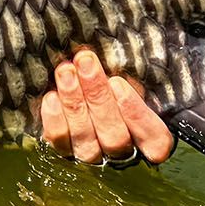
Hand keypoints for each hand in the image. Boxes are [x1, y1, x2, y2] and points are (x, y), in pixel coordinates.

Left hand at [38, 49, 173, 167]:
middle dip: (98, 96)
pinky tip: (51, 97)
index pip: (154, 139)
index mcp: (152, 142)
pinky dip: (55, 119)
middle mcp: (123, 155)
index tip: (118, 83)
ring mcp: (93, 157)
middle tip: (85, 62)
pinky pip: (59, 141)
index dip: (136, 114)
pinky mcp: (64, 154)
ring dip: (74, 102)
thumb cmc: (122, 84)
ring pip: (86, 138)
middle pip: (115, 136)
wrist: (81, 98)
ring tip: (66, 71)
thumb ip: (141, 78)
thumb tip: (147, 48)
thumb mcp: (140, 81)